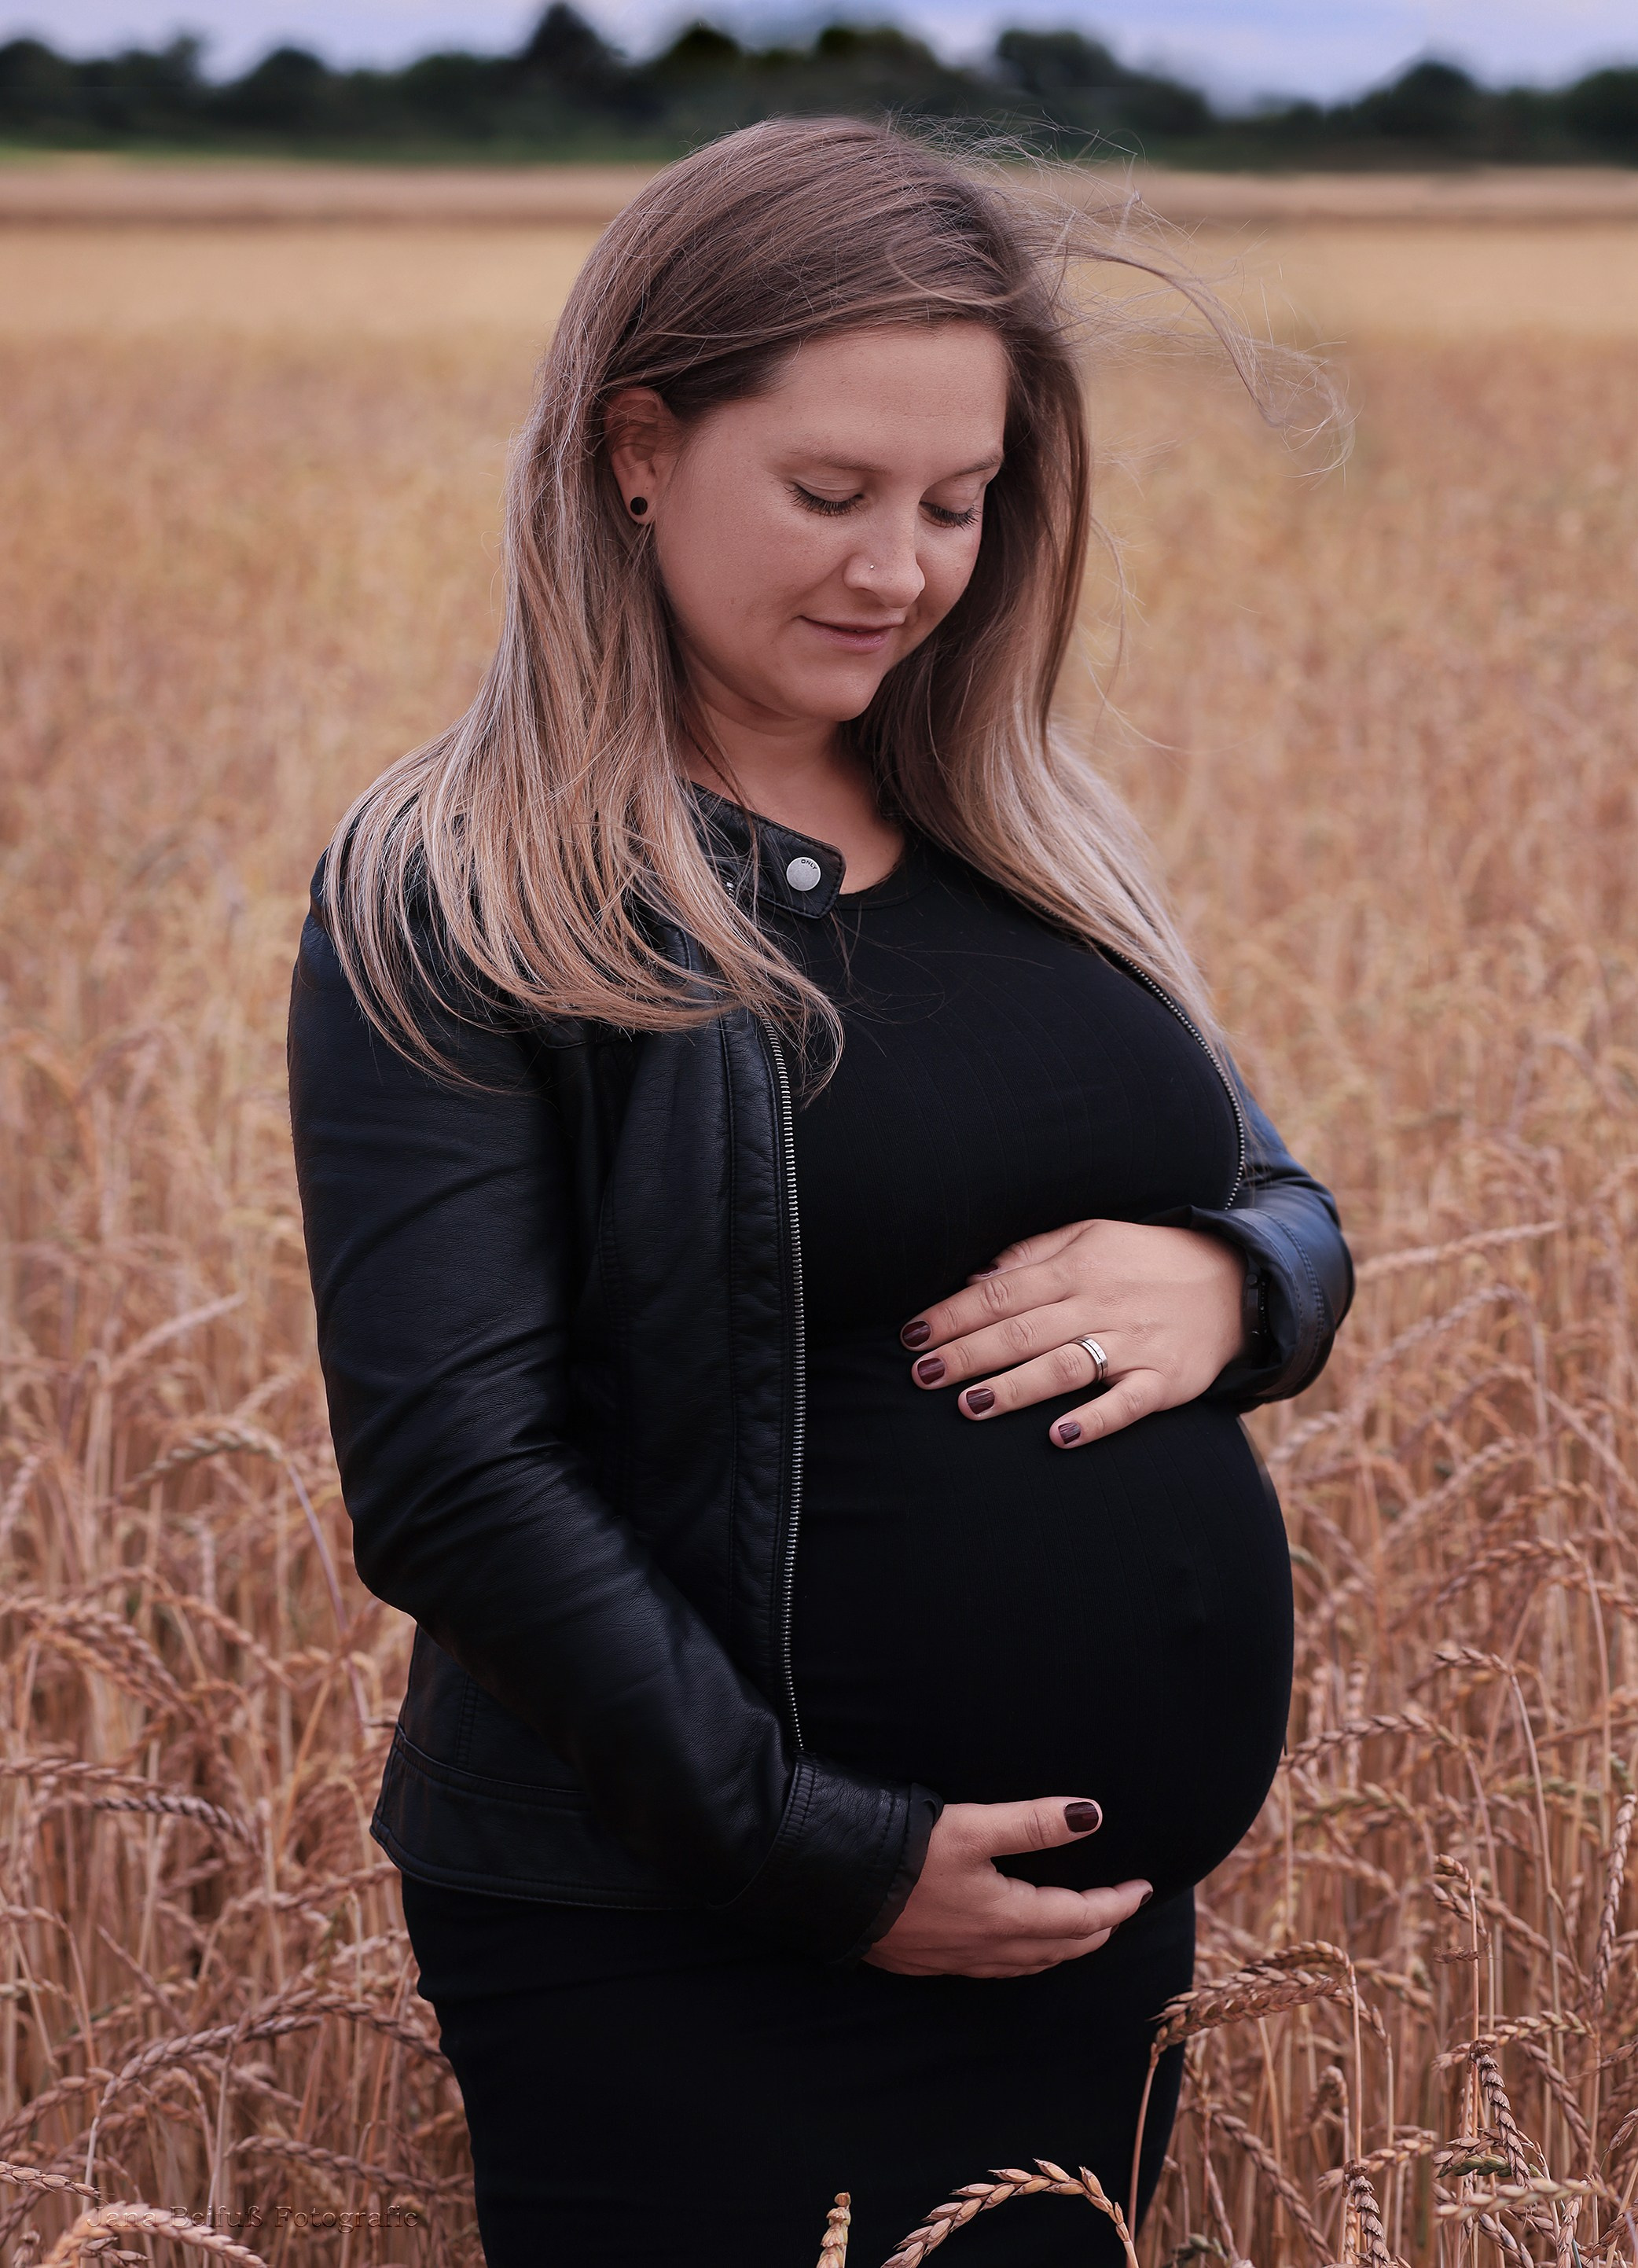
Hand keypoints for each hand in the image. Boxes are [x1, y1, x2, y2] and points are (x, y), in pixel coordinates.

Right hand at [865, 1797, 1150, 1977]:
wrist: (826, 1884)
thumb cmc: (901, 1851)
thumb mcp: (972, 1827)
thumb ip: (1033, 1822)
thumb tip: (1092, 1815)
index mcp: (1005, 1917)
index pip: (1080, 1918)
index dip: (1117, 1904)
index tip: (1143, 1890)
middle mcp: (986, 1948)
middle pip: (1060, 1948)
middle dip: (1097, 1929)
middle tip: (1120, 1907)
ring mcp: (956, 1960)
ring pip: (1028, 1963)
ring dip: (1062, 1947)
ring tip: (1079, 1928)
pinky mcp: (927, 1961)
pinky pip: (995, 1968)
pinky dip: (1023, 1957)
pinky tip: (1013, 1944)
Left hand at [901, 1218, 1245, 1447]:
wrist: (1236, 1280)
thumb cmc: (1146, 1260)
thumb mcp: (1091, 1235)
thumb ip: (1033, 1253)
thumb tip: (975, 1277)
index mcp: (1076, 1267)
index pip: (1002, 1293)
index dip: (953, 1314)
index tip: (912, 1335)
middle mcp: (1100, 1303)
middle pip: (1022, 1331)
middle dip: (967, 1353)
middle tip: (922, 1375)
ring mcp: (1134, 1343)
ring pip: (1065, 1367)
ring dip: (1015, 1387)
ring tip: (969, 1405)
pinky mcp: (1165, 1380)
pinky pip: (1127, 1404)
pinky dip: (1095, 1420)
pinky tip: (1059, 1437)